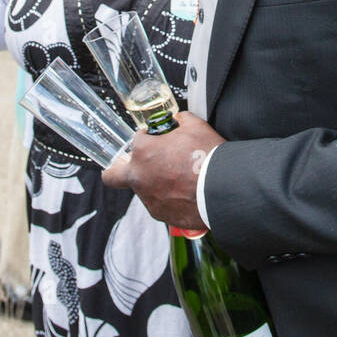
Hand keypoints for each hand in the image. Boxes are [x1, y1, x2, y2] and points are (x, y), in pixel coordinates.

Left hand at [102, 112, 224, 230]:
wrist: (223, 188)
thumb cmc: (207, 156)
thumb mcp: (195, 126)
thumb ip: (180, 121)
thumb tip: (178, 121)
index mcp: (143, 151)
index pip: (137, 140)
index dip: (149, 138)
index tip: (158, 141)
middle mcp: (139, 177)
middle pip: (113, 175)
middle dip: (115, 170)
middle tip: (126, 167)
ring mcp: (148, 199)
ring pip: (143, 189)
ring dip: (154, 183)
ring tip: (180, 180)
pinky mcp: (161, 215)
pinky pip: (160, 204)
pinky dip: (169, 199)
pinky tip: (186, 194)